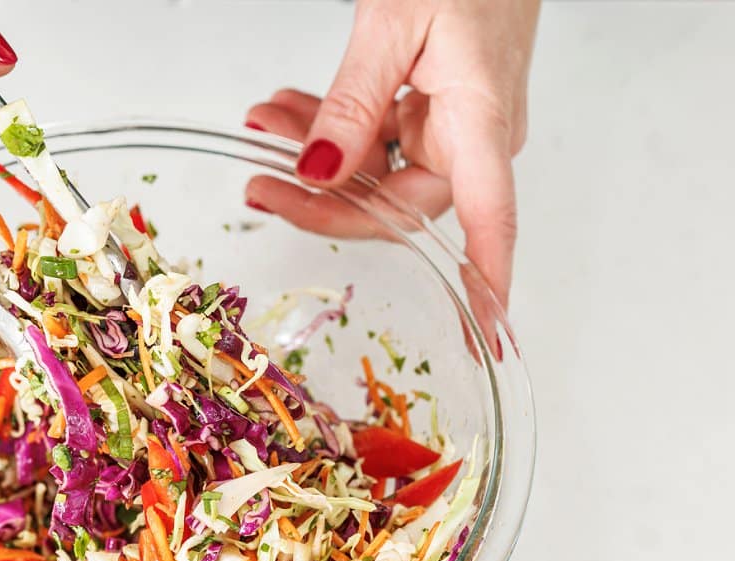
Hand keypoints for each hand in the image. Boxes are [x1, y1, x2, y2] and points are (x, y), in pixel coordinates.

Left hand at [244, 0, 538, 310]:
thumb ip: (352, 103)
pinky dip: (329, 125)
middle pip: (393, 204)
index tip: (480, 339)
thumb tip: (318, 173)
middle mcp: (472, 135)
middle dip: (320, 198)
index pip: (489, 224)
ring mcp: (450, 123)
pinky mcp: (428, 105)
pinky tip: (287, 108)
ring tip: (262, 122)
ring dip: (313, 153)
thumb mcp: (396, 23)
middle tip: (259, 181)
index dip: (486, 287)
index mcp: (481, 122)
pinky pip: (373, 135)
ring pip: (373, 170)